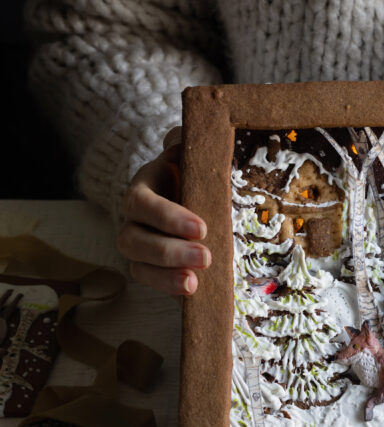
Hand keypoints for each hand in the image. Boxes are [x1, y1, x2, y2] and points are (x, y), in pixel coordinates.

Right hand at [118, 127, 210, 294]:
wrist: (186, 191)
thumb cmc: (191, 173)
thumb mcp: (191, 154)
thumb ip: (190, 143)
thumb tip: (186, 134)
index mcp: (143, 188)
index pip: (143, 203)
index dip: (168, 217)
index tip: (202, 228)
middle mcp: (133, 219)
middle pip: (135, 239)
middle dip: (170, 252)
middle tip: (206, 257)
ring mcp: (139, 245)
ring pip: (138, 264)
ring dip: (166, 276)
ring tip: (194, 283)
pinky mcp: (150, 267)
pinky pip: (150, 280)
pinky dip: (168, 288)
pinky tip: (191, 292)